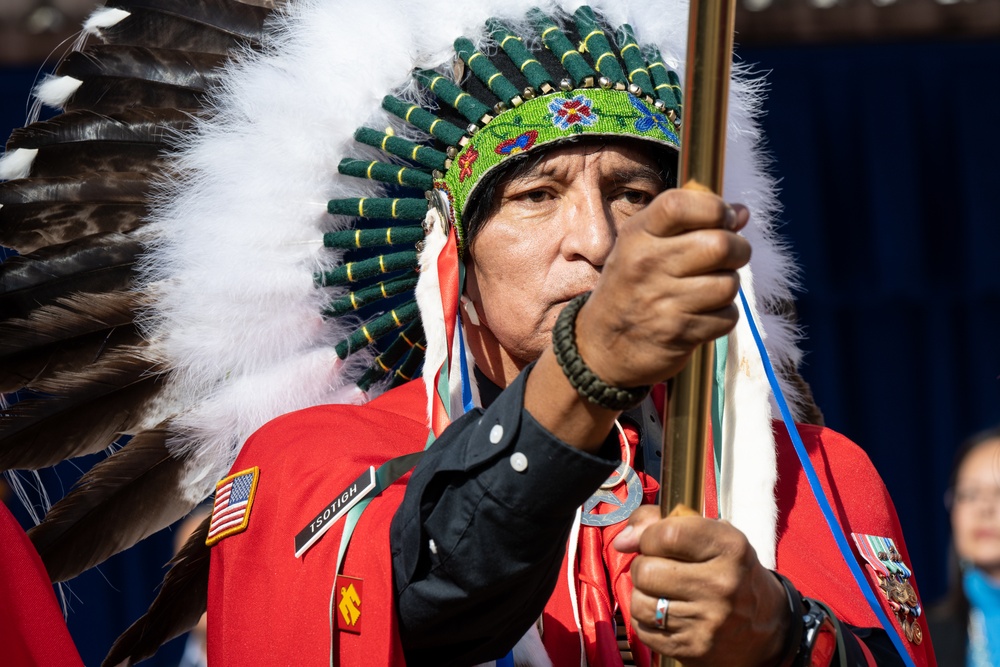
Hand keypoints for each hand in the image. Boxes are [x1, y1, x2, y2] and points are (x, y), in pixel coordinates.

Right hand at [577, 188, 750, 387]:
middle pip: (720, 245)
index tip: (724, 218)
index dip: (714, 207)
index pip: (679, 205)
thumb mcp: (643, 245)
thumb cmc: (632, 287)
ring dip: (729, 285)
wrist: (604, 346)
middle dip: (739, 249)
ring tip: (712, 287)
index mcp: (637, 235)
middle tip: (731, 255)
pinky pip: (727, 317)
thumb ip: (690, 223)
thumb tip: (741, 213)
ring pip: (729, 284)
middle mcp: (646, 264)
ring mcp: (661, 301)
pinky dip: (723, 316)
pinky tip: (704, 313)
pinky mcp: (678, 333)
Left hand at [613, 506, 791, 666]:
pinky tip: (667, 614)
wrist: (766, 629)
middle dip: (644, 566)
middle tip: (661, 569)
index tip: (653, 541)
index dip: (649, 536)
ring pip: (639, 601)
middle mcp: (721, 585)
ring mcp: (707, 620)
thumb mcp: (712, 535)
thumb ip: (662, 523)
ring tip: (664, 592)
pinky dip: (647, 620)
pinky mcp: (693, 648)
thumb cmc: (730, 572)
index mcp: (730, 548)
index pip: (667, 534)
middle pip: (645, 570)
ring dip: (643, 595)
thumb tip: (623, 540)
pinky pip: (643, 629)